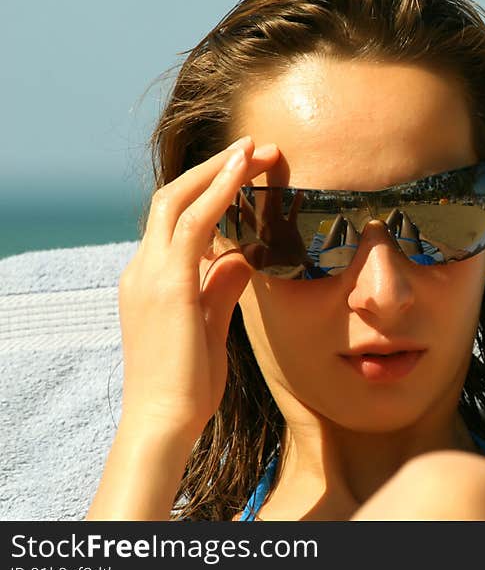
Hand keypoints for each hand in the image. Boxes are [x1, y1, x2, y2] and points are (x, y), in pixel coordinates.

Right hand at [117, 135, 279, 440]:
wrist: (164, 421)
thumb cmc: (188, 381)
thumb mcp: (210, 323)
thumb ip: (222, 286)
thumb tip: (242, 256)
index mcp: (150, 277)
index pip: (174, 217)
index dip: (209, 188)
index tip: (246, 170)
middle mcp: (142, 268)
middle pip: (172, 197)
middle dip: (215, 168)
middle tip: (257, 148)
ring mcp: (149, 274)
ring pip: (178, 200)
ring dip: (219, 171)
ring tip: (256, 149)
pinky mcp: (166, 285)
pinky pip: (192, 225)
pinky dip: (218, 193)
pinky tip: (244, 173)